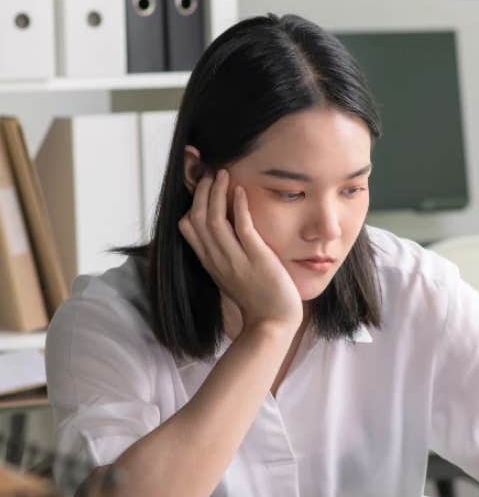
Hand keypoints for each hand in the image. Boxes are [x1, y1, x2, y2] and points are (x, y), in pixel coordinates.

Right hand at [178, 169, 302, 331]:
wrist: (272, 323)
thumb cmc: (258, 299)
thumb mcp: (233, 275)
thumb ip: (225, 256)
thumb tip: (226, 235)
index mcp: (211, 263)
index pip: (187, 228)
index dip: (191, 203)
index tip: (201, 186)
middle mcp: (218, 260)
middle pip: (197, 218)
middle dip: (202, 192)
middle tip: (211, 172)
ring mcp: (235, 260)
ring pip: (214, 220)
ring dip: (217, 193)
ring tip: (224, 174)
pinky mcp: (256, 259)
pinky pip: (242, 228)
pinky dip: (239, 207)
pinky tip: (242, 191)